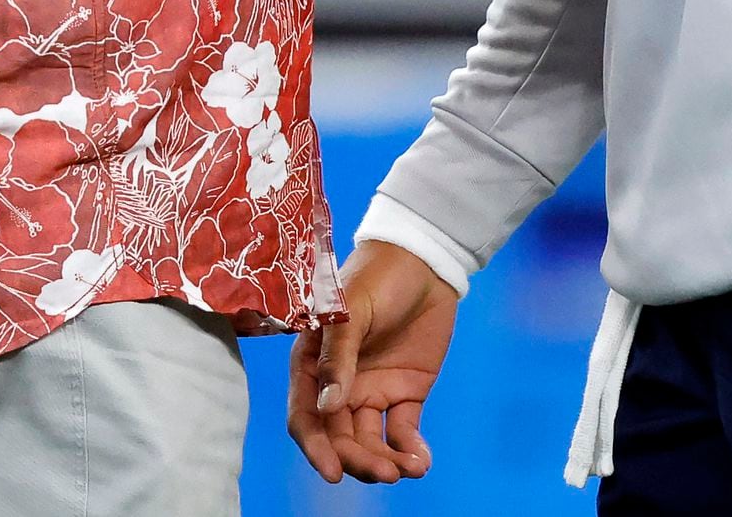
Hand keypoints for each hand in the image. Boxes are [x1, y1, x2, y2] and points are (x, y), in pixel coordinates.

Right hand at [286, 242, 458, 484]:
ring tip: (408, 469)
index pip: (306, 417)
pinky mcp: (405, 392)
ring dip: (385, 462)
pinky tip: (420, 461)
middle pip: (339, 438)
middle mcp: (339, 385)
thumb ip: (338, 356)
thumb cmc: (376, 275)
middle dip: (358, 460)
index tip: (334, 472)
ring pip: (370, 442)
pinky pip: (402, 431)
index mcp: (314, 364)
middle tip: (385, 472)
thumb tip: (327, 407)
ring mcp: (372, 390)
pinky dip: (410, 450)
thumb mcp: (350, 308)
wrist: (425, 259)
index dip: (316, 448)